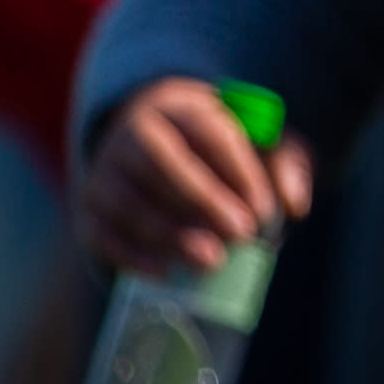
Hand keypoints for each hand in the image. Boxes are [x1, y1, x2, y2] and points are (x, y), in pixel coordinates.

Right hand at [79, 74, 315, 282]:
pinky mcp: (90, 209)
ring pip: (127, 200)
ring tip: (212, 262)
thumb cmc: (224, 151)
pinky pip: (101, 232)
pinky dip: (130, 255)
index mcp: (180, 109)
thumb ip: (287, 165)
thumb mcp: (263, 146)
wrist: (162, 150)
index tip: (264, 210)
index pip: (206, 131)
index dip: (236, 170)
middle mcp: (133, 133)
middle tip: (241, 235)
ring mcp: (105, 171)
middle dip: (201, 199)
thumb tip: (293, 204)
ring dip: (168, 233)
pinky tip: (165, 274)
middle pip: (157, 161)